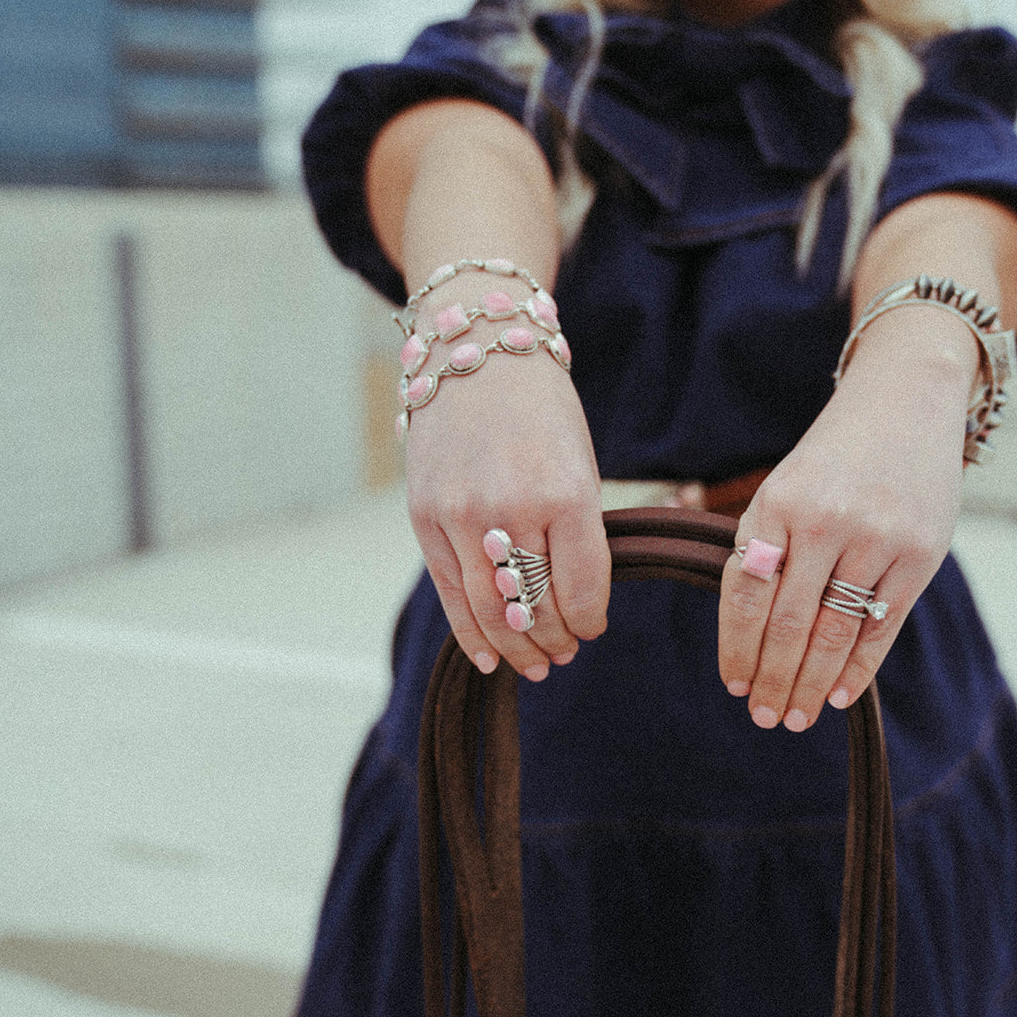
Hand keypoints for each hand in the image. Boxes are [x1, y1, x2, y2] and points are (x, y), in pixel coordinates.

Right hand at [405, 320, 608, 680]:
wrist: (475, 354)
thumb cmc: (540, 411)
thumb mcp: (580, 463)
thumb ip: (578, 531)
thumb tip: (575, 603)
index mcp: (565, 493)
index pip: (582, 590)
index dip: (589, 622)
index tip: (591, 628)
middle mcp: (511, 508)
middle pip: (535, 607)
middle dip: (555, 639)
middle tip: (564, 653)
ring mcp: (461, 515)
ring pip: (491, 610)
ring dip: (517, 645)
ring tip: (535, 662)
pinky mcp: (424, 517)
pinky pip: (450, 592)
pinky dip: (472, 633)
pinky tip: (491, 658)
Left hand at [717, 310, 975, 730]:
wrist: (908, 401)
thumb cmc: (837, 455)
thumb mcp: (787, 485)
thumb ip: (767, 546)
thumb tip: (747, 633)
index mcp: (778, 503)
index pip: (746, 593)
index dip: (737, 647)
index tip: (734, 685)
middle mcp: (825, 522)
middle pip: (788, 624)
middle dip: (772, 679)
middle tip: (763, 717)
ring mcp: (876, 539)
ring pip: (834, 633)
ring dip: (811, 684)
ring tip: (795, 717)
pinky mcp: (919, 554)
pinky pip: (882, 626)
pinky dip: (858, 668)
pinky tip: (838, 696)